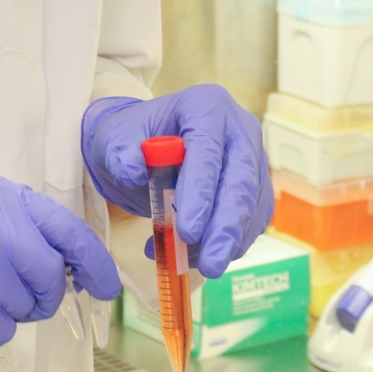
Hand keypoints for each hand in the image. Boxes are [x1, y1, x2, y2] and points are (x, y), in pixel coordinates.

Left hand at [81, 87, 274, 277]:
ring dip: (229, 241)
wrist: (148, 146)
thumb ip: (120, 153)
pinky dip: (234, 243)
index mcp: (207, 106)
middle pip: (241, 181)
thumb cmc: (134, 139)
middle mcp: (239, 128)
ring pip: (252, 204)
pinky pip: (255, 218)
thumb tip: (133, 170)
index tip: (188, 232)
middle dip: (226, 227)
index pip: (209, 151)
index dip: (201, 192)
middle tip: (209, 264)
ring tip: (200, 265)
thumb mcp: (115, 139)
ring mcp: (253, 157)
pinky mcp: (257, 185)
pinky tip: (205, 256)